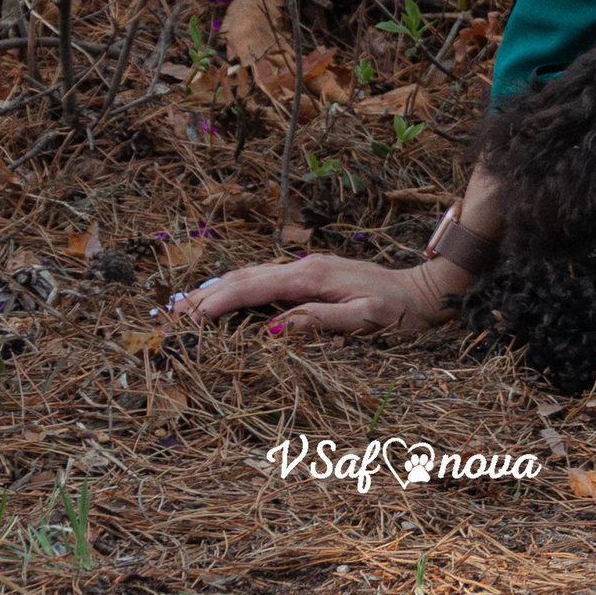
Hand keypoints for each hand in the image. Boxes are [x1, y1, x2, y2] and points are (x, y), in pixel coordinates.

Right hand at [163, 252, 477, 338]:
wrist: (425, 290)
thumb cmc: (400, 311)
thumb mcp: (366, 319)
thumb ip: (322, 321)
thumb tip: (277, 327)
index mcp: (312, 277)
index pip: (253, 288)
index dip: (216, 303)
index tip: (186, 318)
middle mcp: (305, 266)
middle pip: (244, 277)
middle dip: (206, 295)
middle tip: (170, 316)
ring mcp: (308, 268)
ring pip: (252, 275)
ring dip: (218, 289)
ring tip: (185, 307)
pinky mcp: (313, 275)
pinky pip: (266, 279)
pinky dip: (239, 287)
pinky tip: (226, 297)